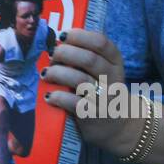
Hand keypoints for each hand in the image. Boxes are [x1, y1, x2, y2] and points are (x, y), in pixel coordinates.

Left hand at [40, 28, 138, 157]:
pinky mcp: (93, 115)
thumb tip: (57, 41)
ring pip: (79, 80)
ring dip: (57, 74)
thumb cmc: (103, 91)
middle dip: (65, 53)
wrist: (118, 127)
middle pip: (89, 59)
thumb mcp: (105, 72)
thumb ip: (87, 56)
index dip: (80, 36)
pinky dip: (58, 97)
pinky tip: (49, 96)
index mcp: (115, 63)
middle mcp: (113, 79)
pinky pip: (73, 103)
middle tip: (52, 55)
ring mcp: (104, 98)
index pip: (102, 43)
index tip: (63, 35)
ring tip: (46, 74)